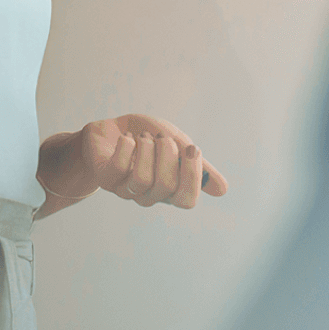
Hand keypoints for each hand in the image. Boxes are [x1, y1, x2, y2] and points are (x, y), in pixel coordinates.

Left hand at [40, 114, 228, 209]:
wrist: (110, 129)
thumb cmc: (146, 138)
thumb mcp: (177, 144)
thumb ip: (198, 165)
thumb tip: (222, 190)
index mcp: (169, 191)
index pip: (187, 200)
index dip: (192, 175)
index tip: (192, 147)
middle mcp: (148, 195)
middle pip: (167, 185)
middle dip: (167, 153)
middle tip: (160, 137)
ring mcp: (125, 189)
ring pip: (143, 178)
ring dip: (146, 148)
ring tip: (143, 137)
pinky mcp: (105, 178)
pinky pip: (120, 166)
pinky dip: (127, 145)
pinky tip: (127, 139)